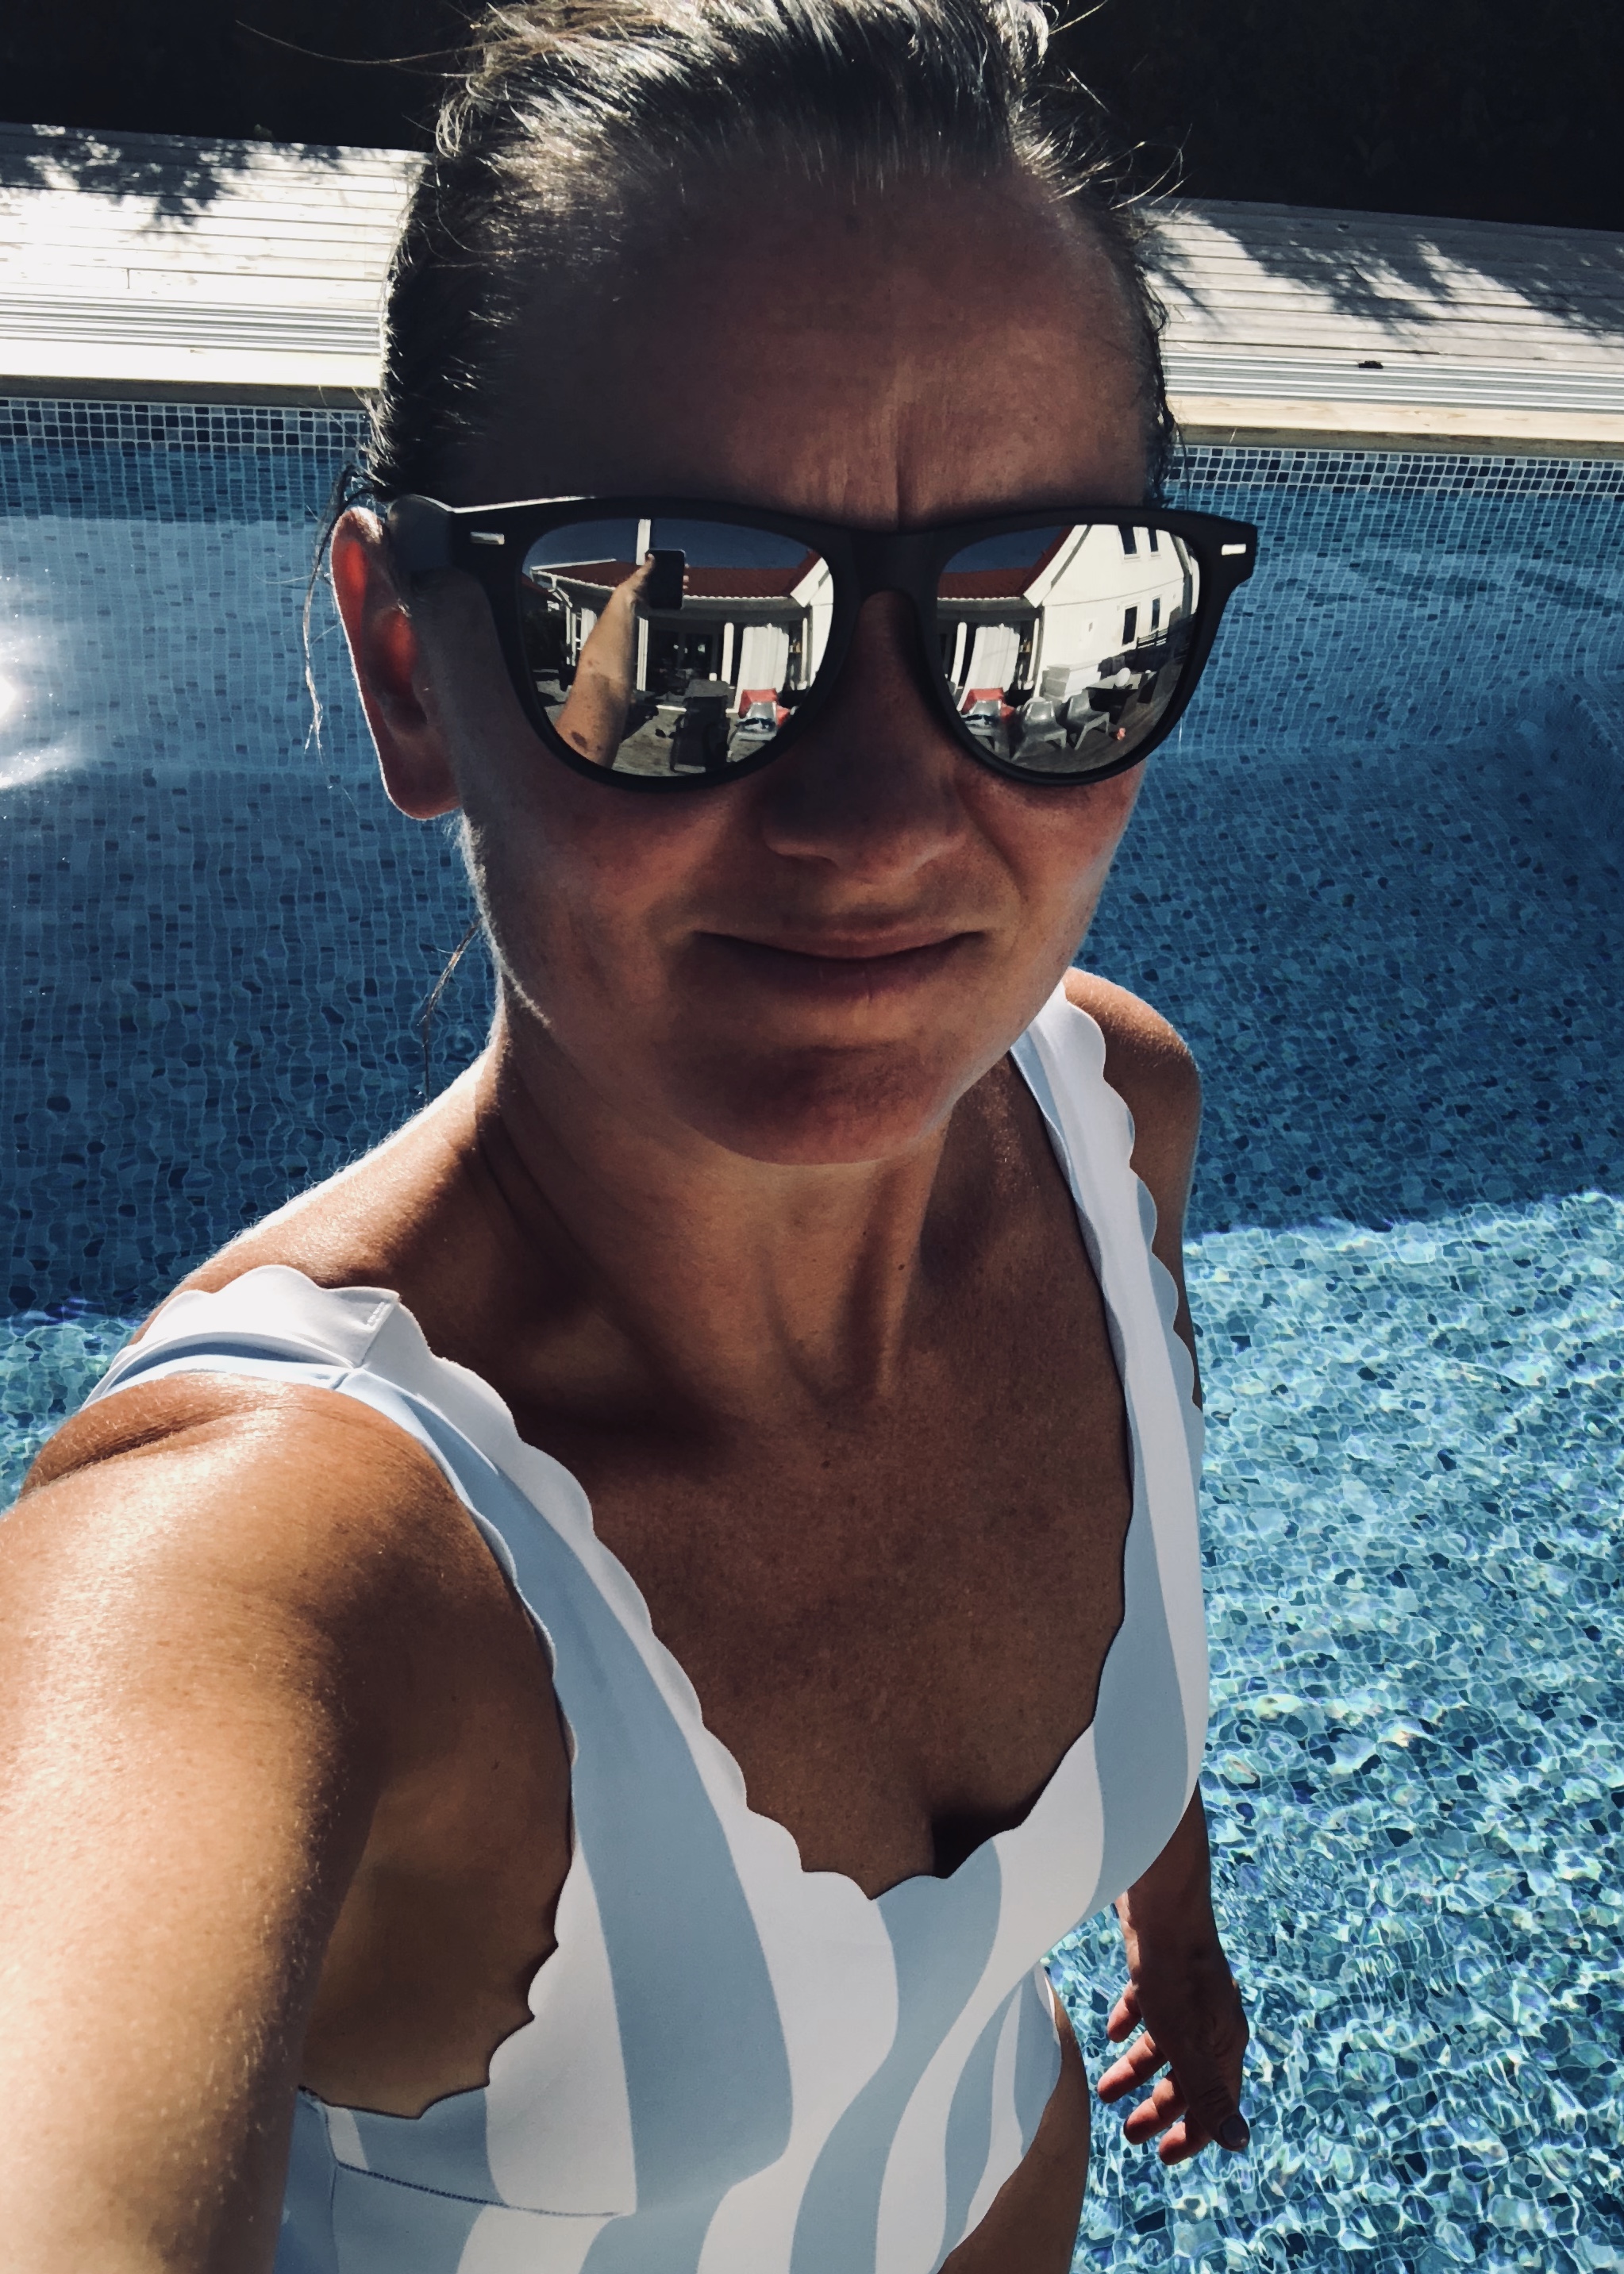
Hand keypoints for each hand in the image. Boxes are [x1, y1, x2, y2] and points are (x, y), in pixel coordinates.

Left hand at [1094, 1794, 1249, 2163]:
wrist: (1159, 1896)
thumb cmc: (1174, 1968)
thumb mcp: (1186, 2038)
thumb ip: (1207, 2091)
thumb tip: (1239, 2145)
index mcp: (1224, 2039)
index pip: (1217, 2101)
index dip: (1195, 2132)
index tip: (1165, 2157)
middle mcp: (1210, 2018)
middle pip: (1187, 2075)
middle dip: (1159, 2107)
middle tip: (1127, 2131)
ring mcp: (1185, 1992)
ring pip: (1163, 2043)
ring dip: (1135, 2069)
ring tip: (1104, 2090)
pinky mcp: (1158, 1968)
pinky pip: (1146, 2007)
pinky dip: (1129, 2024)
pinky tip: (1109, 2033)